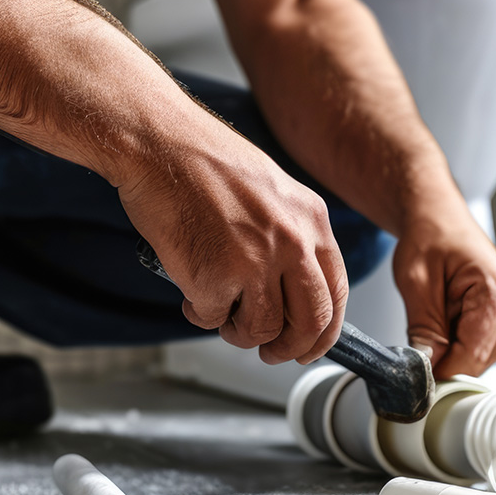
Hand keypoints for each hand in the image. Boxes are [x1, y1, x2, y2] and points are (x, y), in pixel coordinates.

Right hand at [117, 128, 347, 365]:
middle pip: (310, 322)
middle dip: (290, 348)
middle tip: (271, 352)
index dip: (323, 330)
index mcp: (311, 219)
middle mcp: (292, 242)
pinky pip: (214, 318)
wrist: (159, 142)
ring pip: (262, 330)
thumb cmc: (201, 160)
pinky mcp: (216, 277)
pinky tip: (189, 289)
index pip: (336, 292)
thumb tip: (289, 288)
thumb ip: (288, 237)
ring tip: (220, 314)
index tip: (308, 343)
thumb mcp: (270, 191)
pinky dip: (200, 313)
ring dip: (239, 333)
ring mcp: (255, 261)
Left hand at [393, 208, 495, 378]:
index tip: (417, 375)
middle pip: (480, 360)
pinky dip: (457, 342)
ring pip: (481, 357)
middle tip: (417, 340)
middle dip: (447, 359)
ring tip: (431, 318)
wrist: (438, 218)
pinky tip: (442, 320)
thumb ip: (423, 328)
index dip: (442, 369)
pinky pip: (480, 346)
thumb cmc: (431, 237)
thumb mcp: (416, 283)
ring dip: (452, 350)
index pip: (472, 354)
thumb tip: (426, 367)